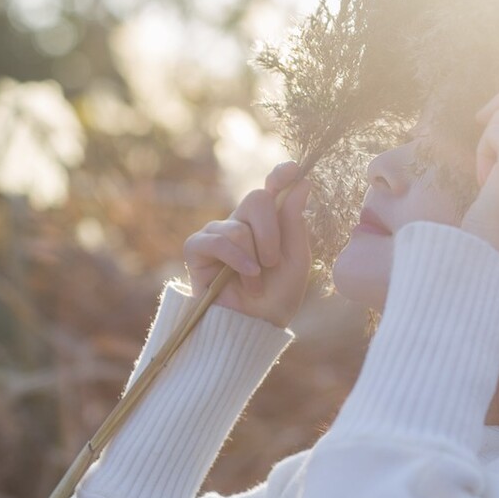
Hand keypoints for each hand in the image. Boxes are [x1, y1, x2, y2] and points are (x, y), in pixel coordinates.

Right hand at [182, 161, 312, 328]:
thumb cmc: (277, 296)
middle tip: (273, 261)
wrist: (255, 327)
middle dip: (270, 232)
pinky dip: (235, 259)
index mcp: (267, 222)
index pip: (271, 189)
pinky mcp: (196, 249)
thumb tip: (302, 182)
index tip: (292, 170)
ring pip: (238, 226)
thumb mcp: (295, 258)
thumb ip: (294, 221)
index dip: (280, 175)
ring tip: (256, 282)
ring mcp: (217, 234)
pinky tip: (246, 276)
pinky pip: (216, 240)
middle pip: (257, 199)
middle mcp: (241, 222)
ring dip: (254, 257)